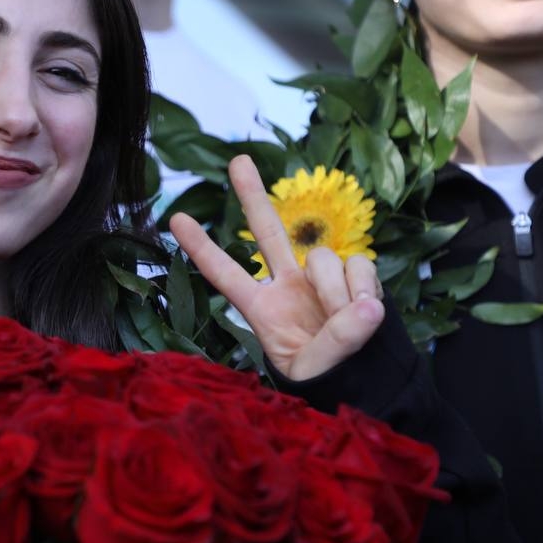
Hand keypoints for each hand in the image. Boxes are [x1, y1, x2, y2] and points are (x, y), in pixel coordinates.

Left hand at [168, 155, 384, 381]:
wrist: (367, 383)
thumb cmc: (328, 380)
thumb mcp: (316, 371)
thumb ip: (336, 341)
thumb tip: (367, 307)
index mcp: (261, 310)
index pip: (225, 273)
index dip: (202, 247)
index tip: (175, 218)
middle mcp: (286, 286)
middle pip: (266, 231)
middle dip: (253, 195)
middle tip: (237, 160)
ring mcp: (320, 279)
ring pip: (325, 258)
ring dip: (338, 292)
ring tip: (346, 324)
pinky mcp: (355, 278)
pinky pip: (360, 265)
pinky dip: (365, 287)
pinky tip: (367, 311)